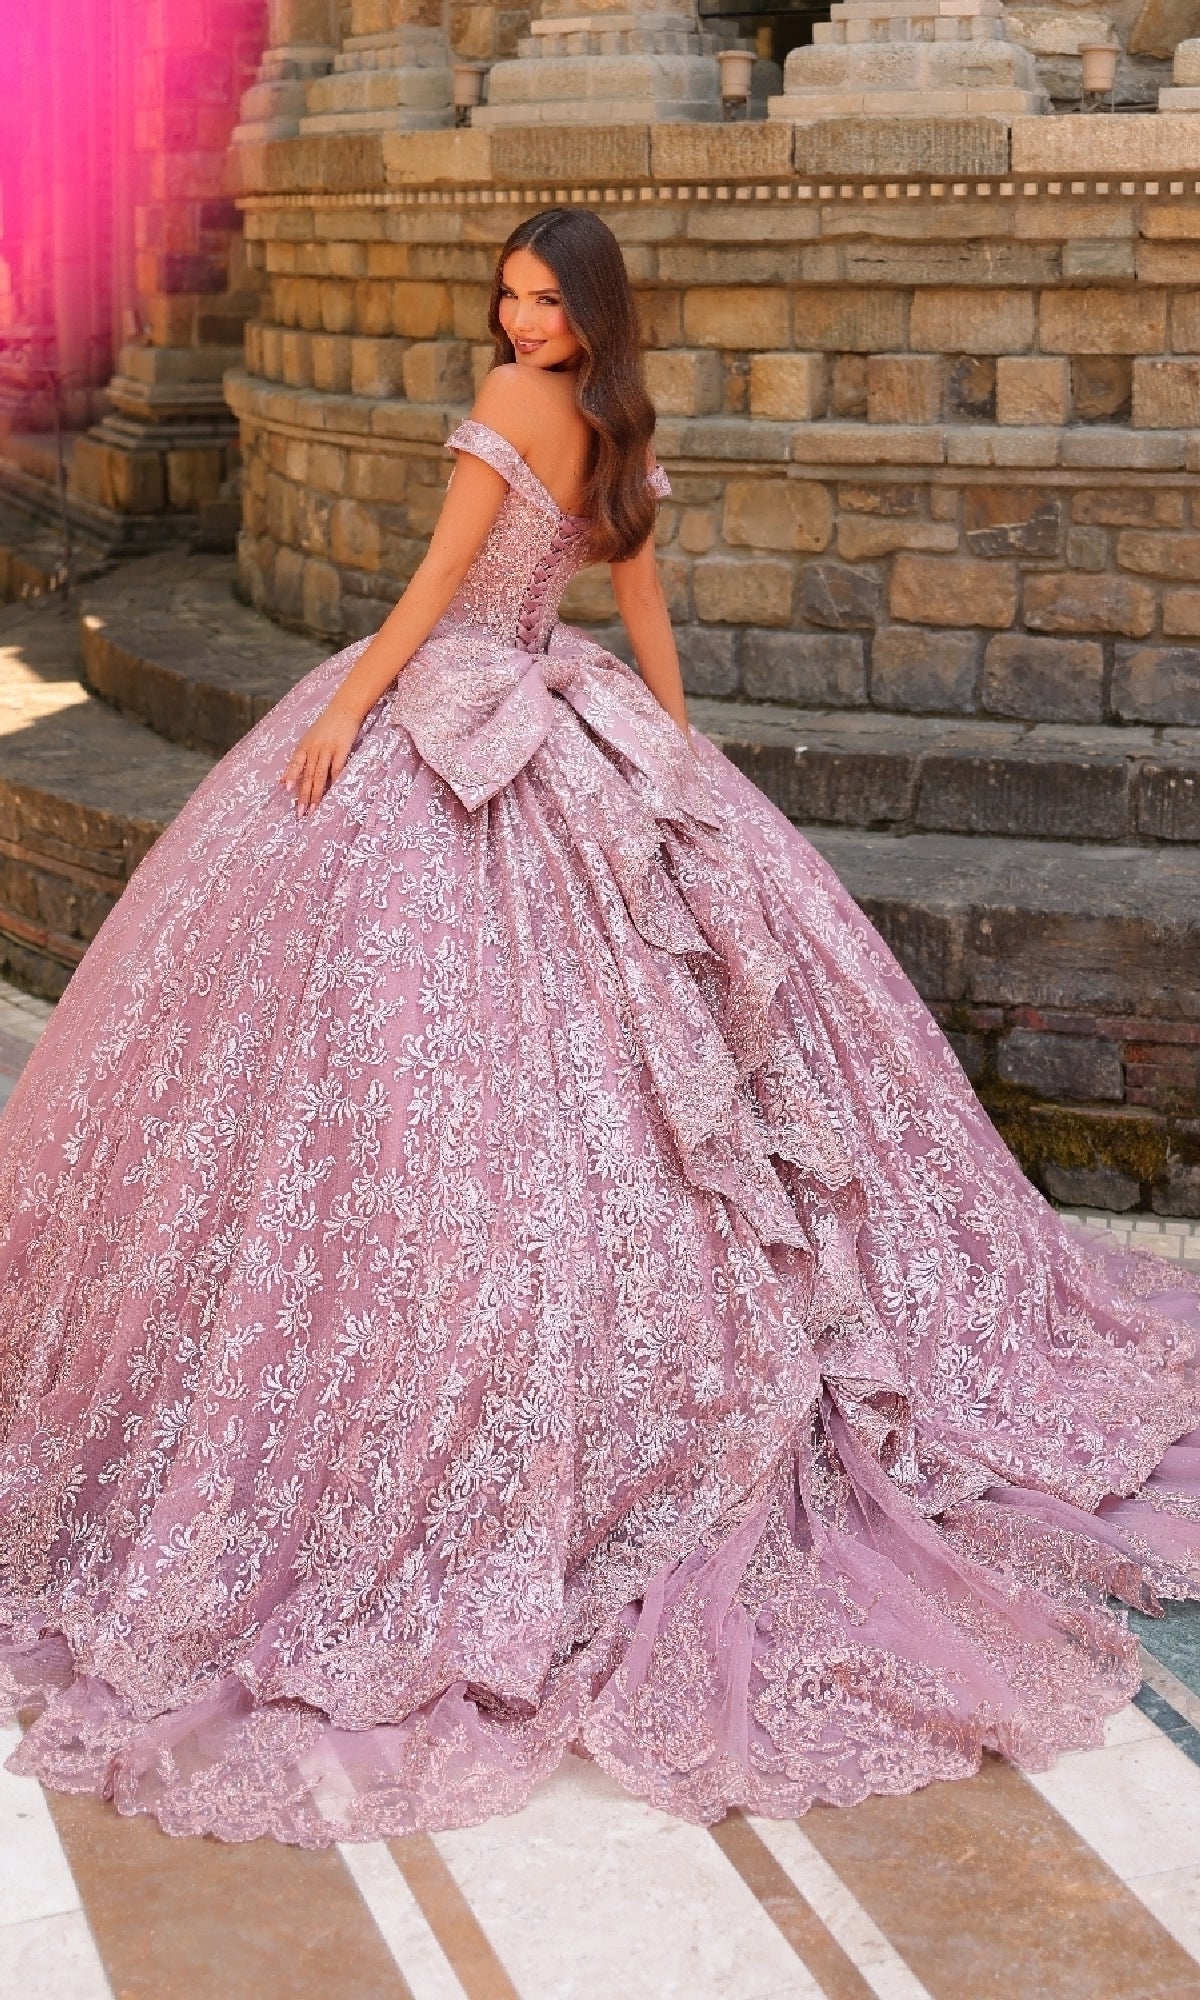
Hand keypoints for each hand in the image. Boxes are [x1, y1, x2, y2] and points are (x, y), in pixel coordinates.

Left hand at [281, 701, 360, 816]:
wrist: (344, 709)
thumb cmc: (325, 726)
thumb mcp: (307, 740)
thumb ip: (297, 761)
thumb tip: (281, 781)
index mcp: (304, 746)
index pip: (295, 765)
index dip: (290, 777)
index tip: (286, 791)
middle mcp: (314, 749)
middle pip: (307, 775)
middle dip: (303, 795)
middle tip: (301, 812)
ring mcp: (328, 749)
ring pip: (320, 775)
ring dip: (317, 794)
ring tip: (314, 809)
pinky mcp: (342, 750)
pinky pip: (337, 769)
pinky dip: (334, 782)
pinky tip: (333, 793)